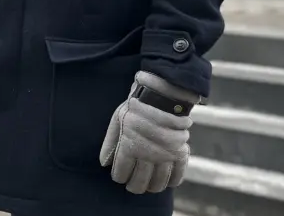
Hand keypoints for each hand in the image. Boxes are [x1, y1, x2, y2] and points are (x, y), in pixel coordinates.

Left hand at [99, 71, 197, 193]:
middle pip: (139, 183)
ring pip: (158, 183)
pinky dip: (172, 181)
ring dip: (152, 187)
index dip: (119, 176)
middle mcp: (147, 155)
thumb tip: (104, 163)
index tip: (120, 175)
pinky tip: (167, 181)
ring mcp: (165, 156)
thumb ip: (110, 143)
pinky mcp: (179, 153)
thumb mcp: (117, 121)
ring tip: (148, 186)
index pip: (121, 174)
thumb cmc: (136, 108)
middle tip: (133, 185)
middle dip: (134, 186)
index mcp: (129, 147)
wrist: (162, 97)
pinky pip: (177, 176)